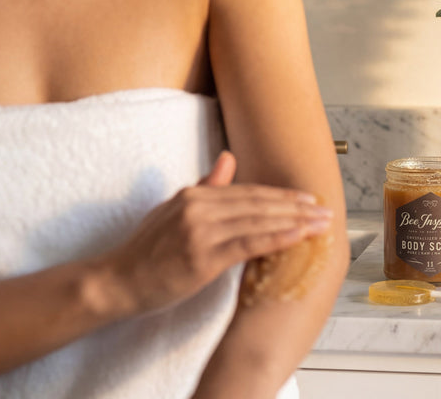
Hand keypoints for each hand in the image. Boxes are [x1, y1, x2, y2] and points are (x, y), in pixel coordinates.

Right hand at [97, 151, 332, 315]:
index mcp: (195, 194)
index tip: (306, 198)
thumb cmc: (147, 250)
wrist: (116, 280)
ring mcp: (200, 230)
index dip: (280, 195)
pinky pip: (248, 244)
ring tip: (320, 223)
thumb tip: (228, 159)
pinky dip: (277, 238)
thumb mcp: (174, 209)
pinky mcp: (202, 256)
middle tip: (324, 208)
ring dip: (294, 220)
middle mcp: (199, 206)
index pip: (248, 192)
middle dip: (295, 205)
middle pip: (258, 203)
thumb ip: (207, 185)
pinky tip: (298, 236)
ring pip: (258, 221)